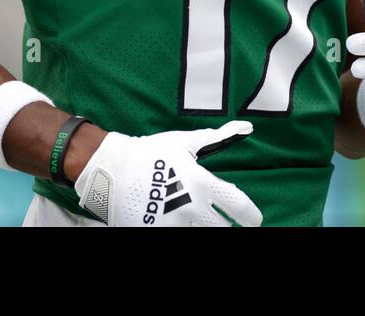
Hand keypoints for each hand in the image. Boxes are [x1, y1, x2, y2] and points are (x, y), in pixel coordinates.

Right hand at [73, 120, 262, 225]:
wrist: (110, 169)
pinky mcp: (155, 232)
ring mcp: (173, 223)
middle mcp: (191, 206)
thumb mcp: (184, 142)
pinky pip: (179, 237)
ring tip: (196, 220)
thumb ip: (217, 137)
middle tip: (225, 223)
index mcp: (202, 183)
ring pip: (202, 235)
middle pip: (223, 229)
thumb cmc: (150, 153)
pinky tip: (178, 223)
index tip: (254, 220)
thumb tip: (246, 127)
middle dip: (228, 227)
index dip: (251, 216)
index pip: (239, 206)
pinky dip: (183, 230)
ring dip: (203, 228)